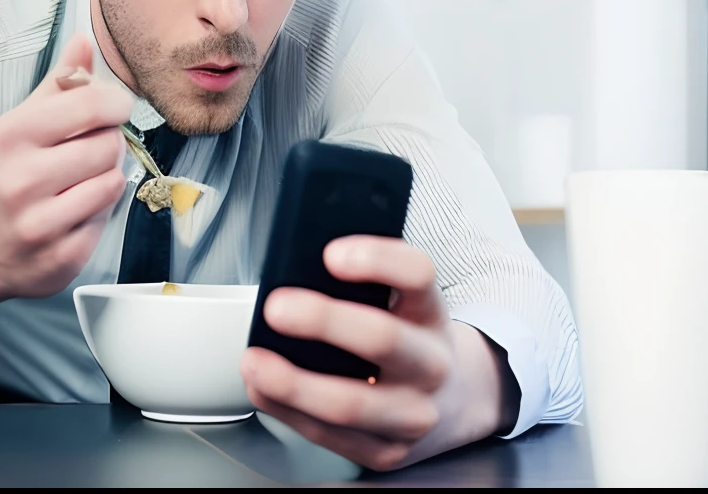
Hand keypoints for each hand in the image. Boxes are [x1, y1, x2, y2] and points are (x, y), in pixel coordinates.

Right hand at [0, 33, 132, 336]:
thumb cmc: (10, 175)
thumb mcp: (25, 123)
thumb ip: (59, 83)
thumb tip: (84, 40)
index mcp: (12, 135)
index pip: (90, 104)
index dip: (115, 103)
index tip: (116, 107)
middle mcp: (20, 179)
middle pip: (108, 146)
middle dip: (109, 145)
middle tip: (90, 151)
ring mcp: (39, 223)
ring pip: (112, 182)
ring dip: (107, 178)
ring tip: (82, 180)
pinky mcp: (61, 257)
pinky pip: (107, 220)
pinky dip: (100, 212)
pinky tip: (76, 212)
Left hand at [239, 236, 513, 470]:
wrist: (452, 400)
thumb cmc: (408, 338)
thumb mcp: (402, 303)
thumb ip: (363, 285)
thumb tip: (294, 271)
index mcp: (430, 312)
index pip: (417, 275)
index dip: (377, 260)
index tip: (333, 254)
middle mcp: (431, 363)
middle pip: (383, 338)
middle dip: (324, 321)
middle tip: (277, 307)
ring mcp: (413, 413)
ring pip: (350, 404)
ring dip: (293, 383)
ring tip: (255, 362)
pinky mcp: (388, 452)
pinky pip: (330, 436)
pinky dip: (287, 411)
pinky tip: (264, 389)